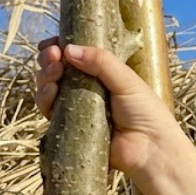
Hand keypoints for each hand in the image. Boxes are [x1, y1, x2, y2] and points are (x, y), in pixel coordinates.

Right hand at [34, 39, 195, 194]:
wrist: (150, 150)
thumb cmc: (146, 113)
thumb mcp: (126, 80)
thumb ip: (101, 61)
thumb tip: (68, 49)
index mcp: (102, 75)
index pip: (74, 57)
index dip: (59, 49)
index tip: (52, 44)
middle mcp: (87, 90)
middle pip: (57, 71)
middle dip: (49, 60)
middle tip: (53, 56)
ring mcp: (77, 109)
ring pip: (49, 89)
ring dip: (45, 77)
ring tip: (53, 73)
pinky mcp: (70, 128)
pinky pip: (50, 111)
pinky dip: (45, 99)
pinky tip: (50, 91)